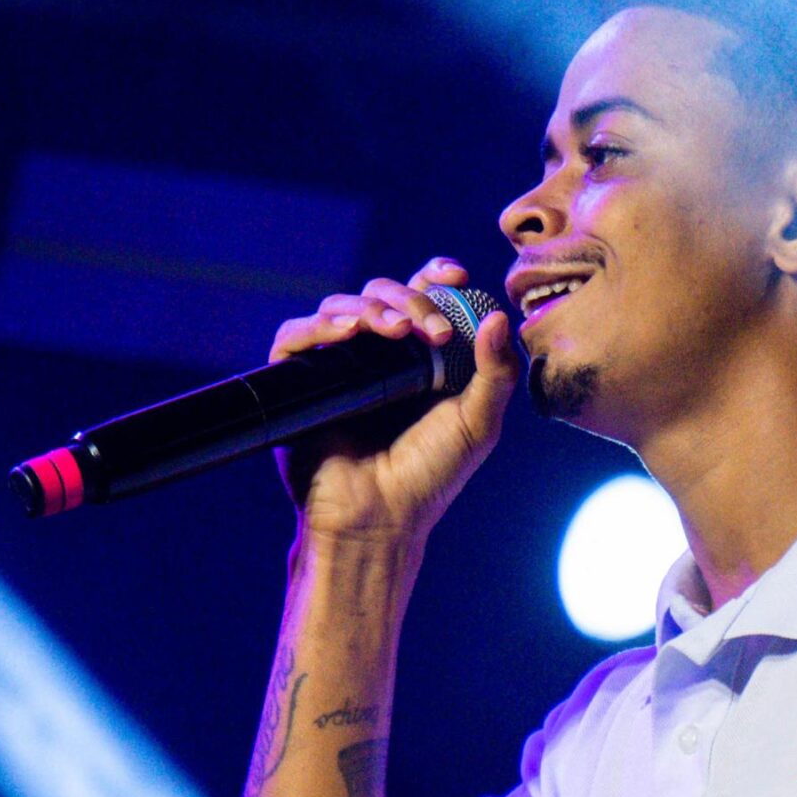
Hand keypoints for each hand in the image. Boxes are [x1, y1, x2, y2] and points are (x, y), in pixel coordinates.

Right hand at [272, 256, 516, 551]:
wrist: (379, 520)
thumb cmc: (430, 479)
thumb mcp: (478, 425)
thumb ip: (495, 374)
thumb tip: (499, 315)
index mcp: (417, 358)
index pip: (419, 297)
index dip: (433, 277)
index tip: (454, 277)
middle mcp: (374, 356)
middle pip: (382, 293)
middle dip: (410, 299)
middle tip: (433, 330)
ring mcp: (335, 366)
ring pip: (341, 306)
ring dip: (371, 308)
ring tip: (396, 333)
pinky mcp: (297, 381)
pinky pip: (297, 334)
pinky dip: (320, 325)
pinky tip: (348, 334)